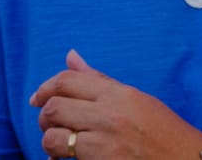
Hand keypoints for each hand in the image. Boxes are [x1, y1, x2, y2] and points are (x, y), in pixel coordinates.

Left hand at [29, 49, 201, 158]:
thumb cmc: (164, 131)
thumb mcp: (135, 98)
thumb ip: (99, 80)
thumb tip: (71, 57)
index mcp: (118, 94)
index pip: (67, 82)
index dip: (45, 88)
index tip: (37, 98)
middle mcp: (110, 116)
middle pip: (55, 108)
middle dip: (44, 117)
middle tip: (48, 124)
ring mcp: (106, 145)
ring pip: (54, 139)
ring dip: (50, 142)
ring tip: (58, 146)